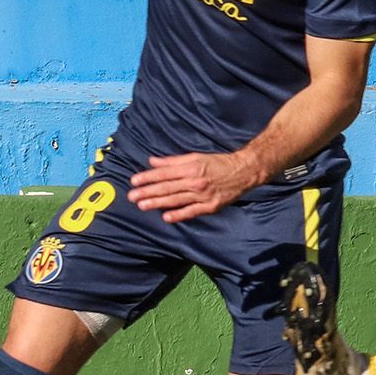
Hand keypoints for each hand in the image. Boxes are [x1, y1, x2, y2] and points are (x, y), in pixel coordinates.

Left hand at [128, 152, 257, 222]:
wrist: (243, 172)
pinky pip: (192, 211)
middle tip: (132, 196)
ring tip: (142, 205)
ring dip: (158, 203)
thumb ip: (173, 161)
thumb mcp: (196, 156)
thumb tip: (152, 161)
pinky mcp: (211, 206)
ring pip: (176, 200)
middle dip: (148, 192)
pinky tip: (166, 217)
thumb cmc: (218, 162)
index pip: (165, 173)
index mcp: (191, 167)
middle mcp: (195, 181)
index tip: (134, 181)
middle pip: (167, 187)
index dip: (148, 177)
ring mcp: (203, 195)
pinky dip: (179, 215)